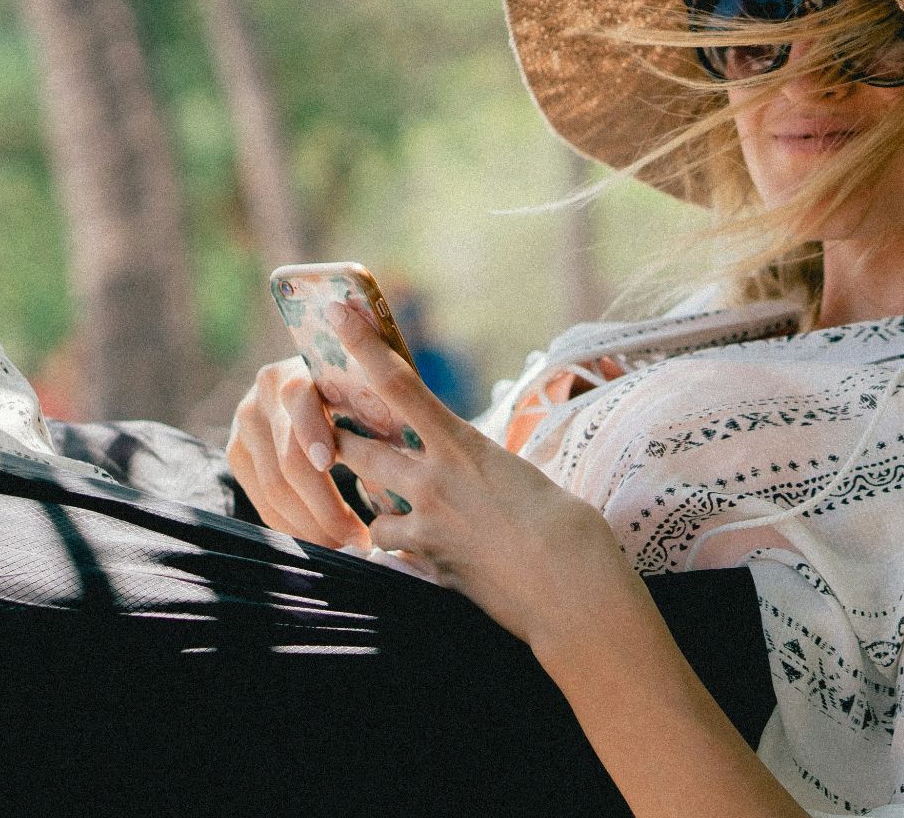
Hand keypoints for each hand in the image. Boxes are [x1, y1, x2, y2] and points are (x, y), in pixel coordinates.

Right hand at [225, 355, 371, 550]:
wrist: (325, 381)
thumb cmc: (367, 389)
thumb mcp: (374, 386)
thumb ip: (381, 407)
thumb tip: (404, 449)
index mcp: (302, 368)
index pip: (300, 399)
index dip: (313, 433)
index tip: (331, 465)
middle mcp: (265, 392)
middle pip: (287, 459)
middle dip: (323, 506)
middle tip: (358, 538)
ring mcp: (246, 423)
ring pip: (273, 488)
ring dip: (311, 525)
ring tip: (345, 544)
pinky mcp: (238, 453)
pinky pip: (262, 501)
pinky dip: (293, 526)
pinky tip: (322, 539)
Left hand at [323, 303, 648, 649]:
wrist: (572, 589)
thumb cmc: (570, 528)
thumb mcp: (525, 477)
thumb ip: (487, 467)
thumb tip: (476, 474)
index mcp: (464, 444)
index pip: (399, 384)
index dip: (361, 345)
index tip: (337, 314)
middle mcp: (434, 480)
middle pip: (357, 446)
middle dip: (340, 437)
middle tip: (331, 428)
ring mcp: (425, 525)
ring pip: (367, 502)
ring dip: (371, 498)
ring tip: (388, 499)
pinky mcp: (427, 565)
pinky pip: (392, 549)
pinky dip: (396, 546)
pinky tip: (415, 550)